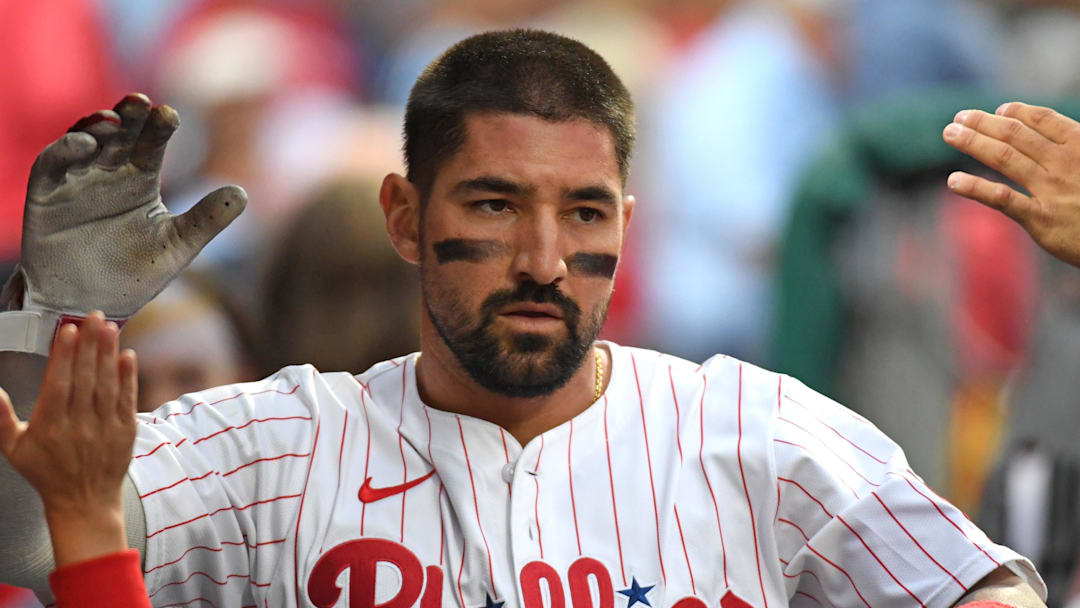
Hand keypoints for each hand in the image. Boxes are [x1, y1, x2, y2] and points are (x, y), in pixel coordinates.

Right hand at [0, 312, 137, 564]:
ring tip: (109, 326)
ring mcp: (105, 427)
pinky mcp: (126, 430)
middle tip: (92, 316)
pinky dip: (129, 376)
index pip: (59, 384)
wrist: (84, 502)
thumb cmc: (46, 471)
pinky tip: (128, 354)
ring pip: (108, 384)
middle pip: (86, 378)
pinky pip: (127, 399)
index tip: (67, 330)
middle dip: (89, 344)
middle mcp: (80, 425)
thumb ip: (0, 418)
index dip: (64, 356)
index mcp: (50, 426)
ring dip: (109, 353)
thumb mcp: (14, 448)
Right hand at [9, 93, 245, 317]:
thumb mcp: (177, 247)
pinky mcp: (47, 193)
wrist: (91, 305)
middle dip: (128, 116)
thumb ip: (207, 220)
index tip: (170, 115)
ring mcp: (76, 181)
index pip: (152, 144)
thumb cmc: (135, 275)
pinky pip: (52, 163)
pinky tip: (84, 144)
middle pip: (119, 134)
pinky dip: (65, 150)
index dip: (159, 127)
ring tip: (112, 120)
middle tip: (140, 102)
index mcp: (141, 180)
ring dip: (96, 126)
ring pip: (85, 140)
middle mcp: (108, 173)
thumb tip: (244, 193)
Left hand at [943, 102, 1079, 267]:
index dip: (1017, 112)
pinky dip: (975, 187)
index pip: (1043, 120)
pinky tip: (953, 181)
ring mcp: (1051, 190)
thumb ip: (1075, 148)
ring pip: (1004, 158)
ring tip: (950, 134)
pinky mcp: (1041, 219)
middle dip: (983, 124)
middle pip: (1016, 135)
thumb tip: (1046, 136)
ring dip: (973, 143)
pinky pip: (1002, 199)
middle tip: (958, 118)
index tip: (998, 110)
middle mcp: (1065, 163)